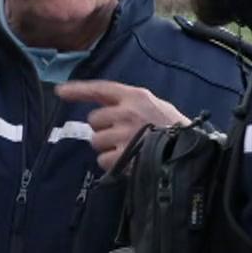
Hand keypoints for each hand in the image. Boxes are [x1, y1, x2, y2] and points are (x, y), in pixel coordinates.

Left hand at [56, 80, 188, 172]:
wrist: (190, 150)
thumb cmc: (173, 128)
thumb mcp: (154, 105)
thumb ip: (129, 104)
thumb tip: (102, 109)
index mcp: (135, 96)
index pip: (100, 89)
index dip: (78, 90)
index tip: (60, 92)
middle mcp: (127, 112)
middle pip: (93, 120)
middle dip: (103, 129)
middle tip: (122, 135)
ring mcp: (125, 134)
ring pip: (95, 141)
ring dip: (107, 147)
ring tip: (128, 149)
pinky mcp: (125, 156)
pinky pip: (103, 160)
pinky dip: (112, 163)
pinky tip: (128, 161)